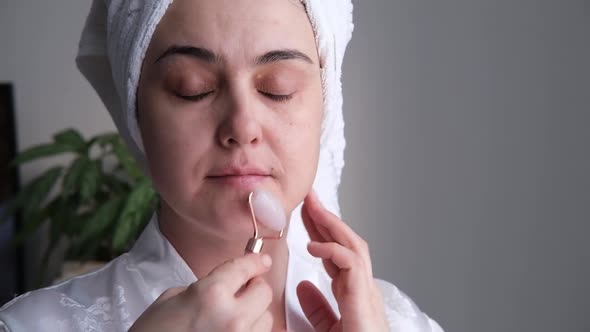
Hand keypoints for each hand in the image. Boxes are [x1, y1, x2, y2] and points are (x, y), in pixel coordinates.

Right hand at [130, 253, 273, 331]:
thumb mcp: (170, 299)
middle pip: (264, 292)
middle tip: (240, 290)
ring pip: (266, 319)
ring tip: (231, 317)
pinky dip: (249, 331)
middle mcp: (233, 317)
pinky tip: (230, 330)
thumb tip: (227, 286)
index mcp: (211, 294)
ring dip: (254, 314)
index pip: (244, 268)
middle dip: (253, 288)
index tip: (260, 260)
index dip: (255, 262)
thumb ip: (204, 288)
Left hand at [297, 191, 388, 331]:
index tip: (304, 216)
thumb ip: (318, 308)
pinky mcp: (364, 299)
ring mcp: (367, 291)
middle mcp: (364, 288)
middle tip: (309, 197)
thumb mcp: (328, 329)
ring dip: (332, 224)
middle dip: (327, 218)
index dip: (322, 233)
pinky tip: (313, 245)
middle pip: (347, 243)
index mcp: (354, 294)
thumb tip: (303, 286)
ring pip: (354, 246)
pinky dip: (333, 250)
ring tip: (312, 206)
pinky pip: (351, 264)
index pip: (338, 254)